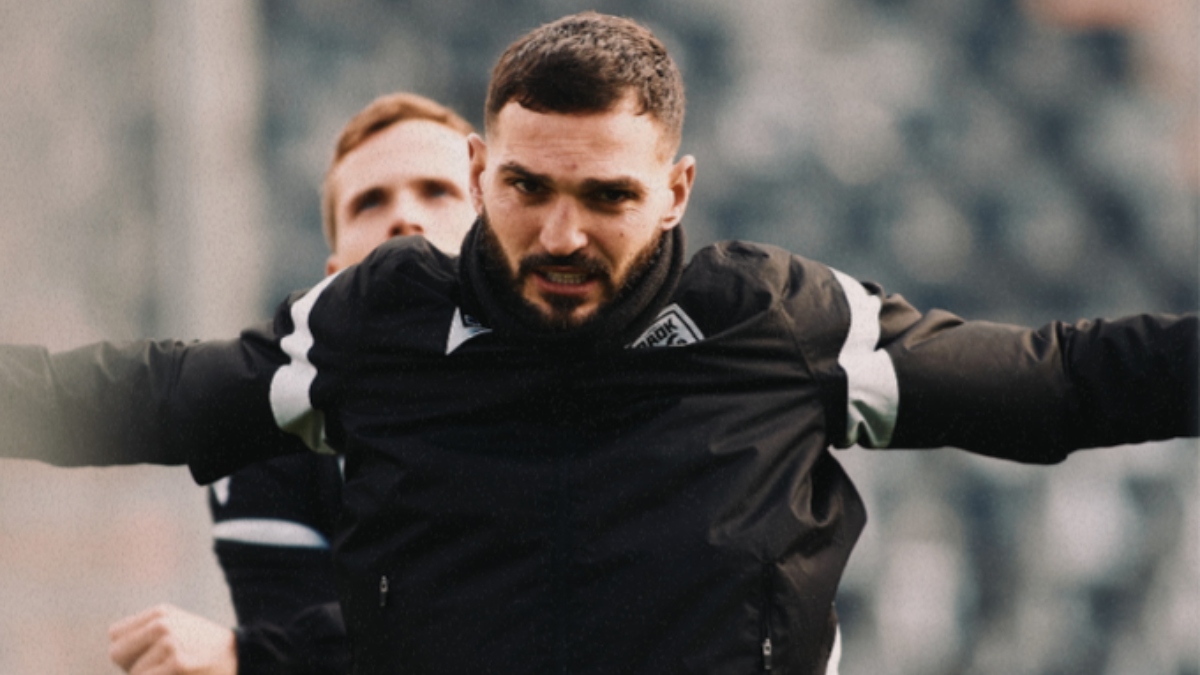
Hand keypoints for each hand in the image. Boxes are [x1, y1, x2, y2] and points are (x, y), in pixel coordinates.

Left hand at [108, 604, 236, 674]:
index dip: (129, 650)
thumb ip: (144, 635)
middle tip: (160, 668)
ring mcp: (170, 644)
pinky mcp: (177, 664)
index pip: (116, 635)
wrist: (242, 656)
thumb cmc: (203, 650)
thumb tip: (115, 653)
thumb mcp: (176, 630)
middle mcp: (162, 624)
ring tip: (177, 672)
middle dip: (132, 666)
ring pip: (134, 674)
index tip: (151, 655)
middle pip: (117, 654)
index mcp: (160, 613)